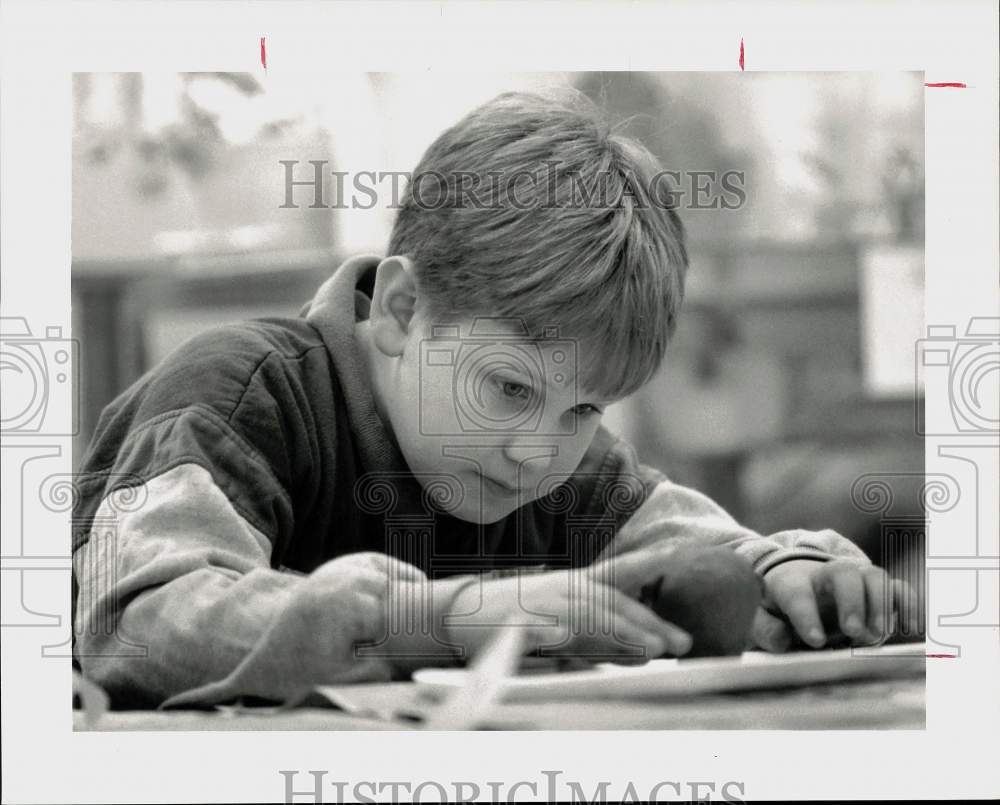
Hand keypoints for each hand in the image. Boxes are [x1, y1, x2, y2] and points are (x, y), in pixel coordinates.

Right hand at [444, 564, 691, 663]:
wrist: (461, 613)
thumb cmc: (521, 618)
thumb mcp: (570, 624)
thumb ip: (609, 638)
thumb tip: (653, 649)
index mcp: (577, 586)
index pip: (622, 573)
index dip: (652, 562)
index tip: (684, 555)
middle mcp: (562, 590)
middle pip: (610, 604)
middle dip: (646, 624)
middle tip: (679, 643)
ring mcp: (537, 605)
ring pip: (583, 617)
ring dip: (616, 632)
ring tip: (648, 650)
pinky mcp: (511, 624)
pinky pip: (534, 629)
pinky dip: (550, 632)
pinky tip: (563, 636)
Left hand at [753, 559, 918, 651]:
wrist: (796, 585)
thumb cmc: (777, 608)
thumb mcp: (760, 617)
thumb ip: (765, 629)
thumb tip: (783, 640)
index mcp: (791, 582)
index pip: (797, 594)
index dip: (806, 616)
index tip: (815, 641)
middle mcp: (825, 575)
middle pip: (843, 574)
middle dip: (852, 602)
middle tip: (853, 632)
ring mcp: (854, 579)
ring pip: (874, 577)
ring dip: (880, 605)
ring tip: (876, 635)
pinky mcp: (877, 590)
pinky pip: (899, 588)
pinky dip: (909, 605)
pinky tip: (911, 628)